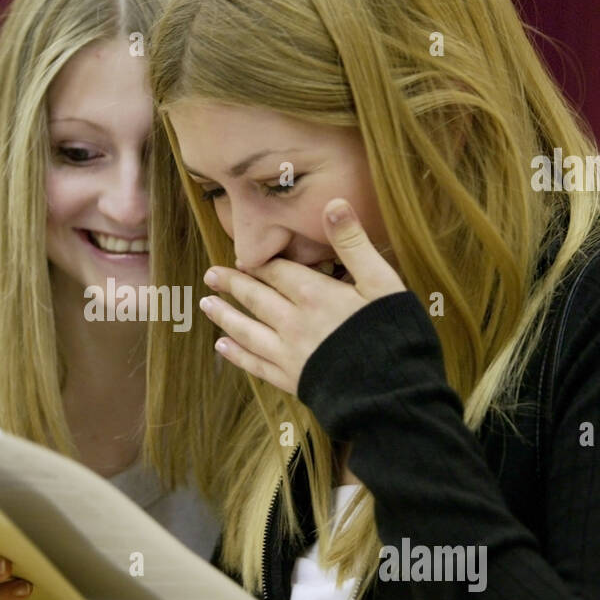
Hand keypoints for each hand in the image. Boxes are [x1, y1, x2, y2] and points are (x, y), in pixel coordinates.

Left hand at [199, 198, 406, 394]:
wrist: (391, 395)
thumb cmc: (393, 334)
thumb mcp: (382, 282)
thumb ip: (354, 244)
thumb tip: (334, 204)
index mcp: (315, 295)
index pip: (277, 272)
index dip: (259, 263)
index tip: (241, 257)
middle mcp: (294, 323)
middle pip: (256, 299)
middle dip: (233, 285)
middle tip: (210, 275)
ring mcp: (290, 354)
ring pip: (247, 331)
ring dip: (225, 316)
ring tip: (206, 306)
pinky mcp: (292, 380)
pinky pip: (256, 364)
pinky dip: (237, 355)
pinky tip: (222, 347)